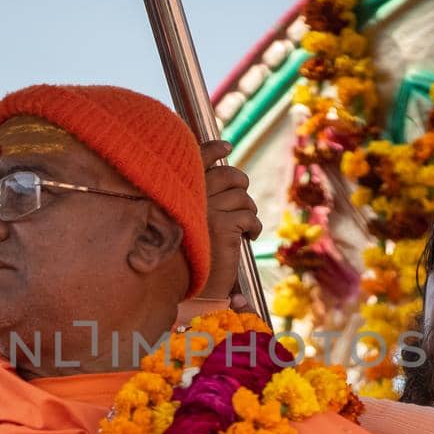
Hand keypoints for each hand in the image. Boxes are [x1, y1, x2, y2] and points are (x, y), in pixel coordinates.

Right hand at [198, 140, 261, 301]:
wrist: (191, 288)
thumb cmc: (191, 256)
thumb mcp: (194, 221)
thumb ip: (202, 198)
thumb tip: (225, 173)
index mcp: (179, 192)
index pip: (197, 158)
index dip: (213, 149)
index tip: (227, 145)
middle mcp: (191, 196)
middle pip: (230, 176)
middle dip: (241, 186)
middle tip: (243, 204)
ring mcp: (207, 209)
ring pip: (243, 198)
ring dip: (248, 213)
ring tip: (243, 229)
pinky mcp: (223, 225)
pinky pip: (249, 217)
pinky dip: (253, 227)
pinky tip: (247, 238)